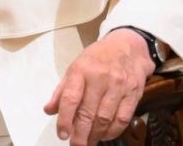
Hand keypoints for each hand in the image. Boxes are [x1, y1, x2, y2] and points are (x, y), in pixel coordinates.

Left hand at [44, 28, 154, 144]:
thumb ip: (62, 90)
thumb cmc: (98, 58)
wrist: (128, 46)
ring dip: (95, 135)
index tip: (62, 134)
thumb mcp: (75, 67)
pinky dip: (112, 131)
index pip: (70, 98)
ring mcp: (118, 86)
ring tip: (88, 142)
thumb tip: (48, 110)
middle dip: (80, 134)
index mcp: (81, 70)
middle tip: (75, 145)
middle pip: (88, 112)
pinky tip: (104, 136)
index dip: (65, 119)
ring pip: (105, 118)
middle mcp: (99, 78)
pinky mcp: (133, 94)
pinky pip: (122, 119)